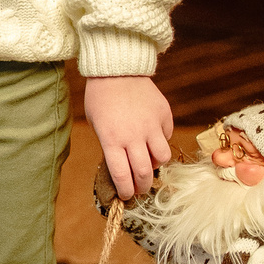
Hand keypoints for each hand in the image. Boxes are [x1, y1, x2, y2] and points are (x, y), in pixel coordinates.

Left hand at [86, 74, 174, 199]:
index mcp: (112, 140)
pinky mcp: (164, 115)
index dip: (125, 191)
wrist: (117, 68)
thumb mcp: (97, 124)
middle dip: (141, 186)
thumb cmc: (100, 97)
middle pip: (143, 173)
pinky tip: (152, 136)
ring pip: (162, 158)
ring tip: (148, 161)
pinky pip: (166, 136)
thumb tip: (122, 166)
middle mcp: (133, 136)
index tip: (126, 196)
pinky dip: (160, 141)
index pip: (121, 176)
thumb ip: (110, 145)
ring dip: (155, 164)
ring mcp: (151, 125)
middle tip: (139, 188)